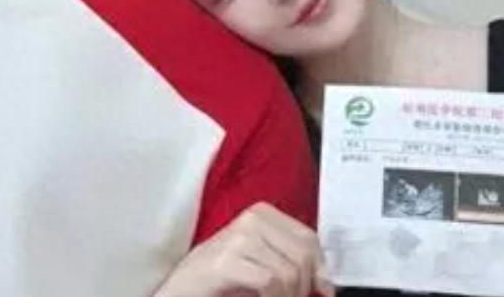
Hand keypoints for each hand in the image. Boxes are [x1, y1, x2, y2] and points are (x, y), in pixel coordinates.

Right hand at [154, 202, 334, 296]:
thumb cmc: (217, 278)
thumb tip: (324, 279)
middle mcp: (251, 220)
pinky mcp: (226, 261)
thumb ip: (286, 260)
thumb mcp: (258, 261)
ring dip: (288, 296)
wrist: (179, 289)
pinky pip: (270, 281)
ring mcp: (238, 238)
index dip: (320, 267)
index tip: (324, 288)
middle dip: (304, 286)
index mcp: (261, 214)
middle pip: (301, 254)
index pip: (307, 237)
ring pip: (288, 271)